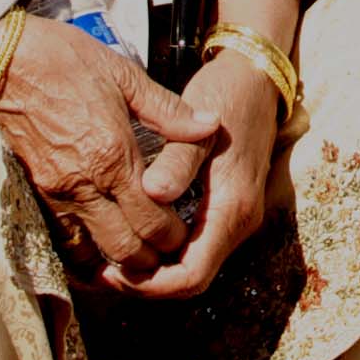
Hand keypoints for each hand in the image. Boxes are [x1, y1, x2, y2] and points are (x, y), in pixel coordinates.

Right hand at [0, 14, 222, 284]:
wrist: (1, 62)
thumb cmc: (64, 62)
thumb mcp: (125, 76)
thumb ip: (168, 109)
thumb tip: (210, 125)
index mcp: (112, 156)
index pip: (151, 220)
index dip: (172, 236)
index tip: (185, 235)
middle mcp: (83, 185)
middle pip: (122, 249)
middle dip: (148, 259)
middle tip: (165, 255)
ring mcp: (53, 194)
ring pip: (88, 253)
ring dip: (113, 261)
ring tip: (134, 257)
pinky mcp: (31, 194)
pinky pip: (59, 239)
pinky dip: (81, 251)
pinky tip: (96, 245)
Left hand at [116, 45, 281, 298]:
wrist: (258, 75)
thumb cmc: (226, 96)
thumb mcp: (200, 127)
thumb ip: (177, 163)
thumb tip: (152, 194)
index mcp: (233, 208)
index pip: (192, 276)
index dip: (150, 285)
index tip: (112, 272)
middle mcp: (240, 221)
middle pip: (191, 278)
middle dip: (146, 281)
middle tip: (101, 270)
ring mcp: (236, 216)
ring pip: (193, 265)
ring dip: (154, 269)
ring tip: (111, 256)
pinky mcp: (228, 207)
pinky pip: (195, 246)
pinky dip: (164, 251)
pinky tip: (135, 234)